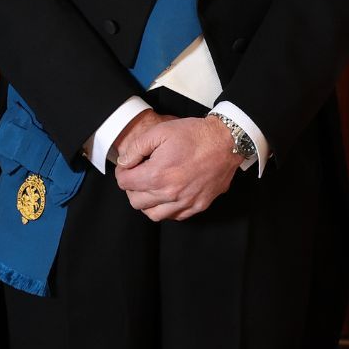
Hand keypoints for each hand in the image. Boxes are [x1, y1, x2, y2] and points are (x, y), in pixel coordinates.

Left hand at [114, 116, 240, 222]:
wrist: (225, 141)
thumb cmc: (194, 135)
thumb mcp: (160, 131)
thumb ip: (136, 148)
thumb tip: (124, 163)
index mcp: (157, 175)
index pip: (125, 183)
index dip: (123, 172)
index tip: (128, 166)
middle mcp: (170, 193)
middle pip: (136, 201)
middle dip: (132, 188)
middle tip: (137, 175)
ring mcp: (185, 202)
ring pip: (153, 214)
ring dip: (147, 203)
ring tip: (151, 188)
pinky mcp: (198, 205)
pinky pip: (175, 216)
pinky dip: (167, 209)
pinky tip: (168, 195)